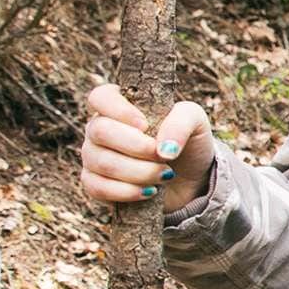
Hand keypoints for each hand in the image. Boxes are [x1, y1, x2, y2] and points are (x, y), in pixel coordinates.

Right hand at [78, 83, 216, 213]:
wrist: (189, 179)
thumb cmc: (186, 142)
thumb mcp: (195, 122)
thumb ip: (181, 122)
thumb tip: (163, 149)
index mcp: (119, 105)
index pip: (100, 97)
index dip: (119, 110)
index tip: (145, 125)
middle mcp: (100, 128)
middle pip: (99, 131)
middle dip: (136, 147)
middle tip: (163, 156)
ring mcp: (93, 155)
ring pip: (102, 163)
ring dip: (140, 172)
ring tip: (166, 175)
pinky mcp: (94, 183)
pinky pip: (97, 188)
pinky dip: (127, 192)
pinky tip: (150, 191)